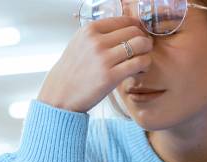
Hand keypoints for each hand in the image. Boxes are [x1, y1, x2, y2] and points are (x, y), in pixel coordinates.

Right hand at [38, 17, 152, 113]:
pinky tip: (139, 71)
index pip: (124, 20)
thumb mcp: (80, 44)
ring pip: (141, 44)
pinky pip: (140, 63)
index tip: (138, 36)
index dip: (136, 28)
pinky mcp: (110, 76)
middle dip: (143, 40)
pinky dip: (145, 65)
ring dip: (147, 52)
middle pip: (135, 31)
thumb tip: (125, 29)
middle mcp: (96, 41)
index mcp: (89, 30)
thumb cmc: (72, 71)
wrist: (60, 95)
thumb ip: (100, 34)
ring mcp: (104, 58)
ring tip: (142, 61)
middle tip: (143, 50)